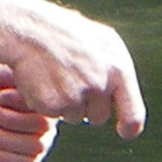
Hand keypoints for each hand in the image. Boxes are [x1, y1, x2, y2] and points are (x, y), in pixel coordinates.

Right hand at [0, 0, 145, 137]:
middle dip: (84, 106)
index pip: (133, 115)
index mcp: (118, 69)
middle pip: (98, 117)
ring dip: (63, 104)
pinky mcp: (53, 104)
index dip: (129, 127)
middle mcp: (100, 85)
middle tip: (68, 80)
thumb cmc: (64, 33)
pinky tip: (40, 81)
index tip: (123, 132)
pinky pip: (52, 115)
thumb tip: (123, 98)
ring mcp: (76, 95)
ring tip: (52, 76)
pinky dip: (44, 102)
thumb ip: (115, 70)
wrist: (28, 29)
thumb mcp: (100, 42)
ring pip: (74, 117)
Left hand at [0, 63, 58, 161]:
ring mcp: (40, 140)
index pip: (45, 102)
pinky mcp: (28, 160)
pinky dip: (3, 154)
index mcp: (41, 96)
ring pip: (35, 146)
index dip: (20, 102)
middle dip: (10, 119)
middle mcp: (46, 119)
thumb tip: (27, 75)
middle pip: (42, 126)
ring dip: (4, 138)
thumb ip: (8, 72)